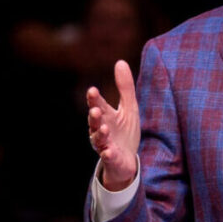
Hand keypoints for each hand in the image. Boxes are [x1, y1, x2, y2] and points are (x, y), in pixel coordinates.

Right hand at [86, 60, 140, 190]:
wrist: (127, 159)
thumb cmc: (125, 132)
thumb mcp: (129, 107)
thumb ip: (125, 87)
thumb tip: (120, 62)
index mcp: (106, 116)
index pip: (98, 104)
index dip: (95, 99)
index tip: (92, 90)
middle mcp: (102, 129)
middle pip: (95, 121)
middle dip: (94, 116)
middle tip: (95, 109)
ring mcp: (105, 144)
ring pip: (99, 139)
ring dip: (101, 134)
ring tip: (105, 128)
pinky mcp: (111, 158)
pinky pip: (108, 156)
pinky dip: (107, 154)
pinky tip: (108, 152)